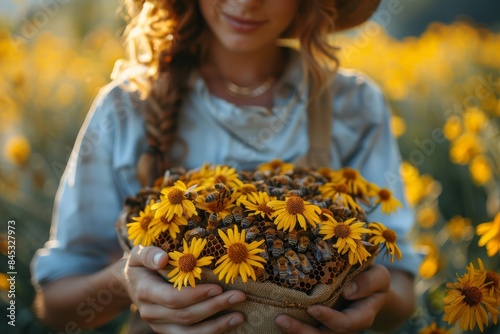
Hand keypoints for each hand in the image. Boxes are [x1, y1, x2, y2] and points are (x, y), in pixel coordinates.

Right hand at [120, 245, 245, 333]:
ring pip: (189, 333)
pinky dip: (210, 333)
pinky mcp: (167, 331)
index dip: (196, 295)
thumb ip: (149, 254)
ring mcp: (159, 325)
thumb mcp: (139, 253)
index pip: (173, 299)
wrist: (130, 283)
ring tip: (239, 317)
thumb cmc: (141, 263)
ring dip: (216, 327)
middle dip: (214, 307)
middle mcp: (151, 313)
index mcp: (146, 292)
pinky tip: (228, 326)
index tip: (218, 287)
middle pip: (186, 317)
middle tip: (238, 296)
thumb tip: (163, 258)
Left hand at [275, 265, 390, 333]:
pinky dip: (293, 326)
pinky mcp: (319, 321)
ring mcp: (330, 325)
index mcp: (361, 316)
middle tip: (281, 319)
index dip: (329, 319)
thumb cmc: (373, 278)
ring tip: (277, 320)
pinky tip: (275, 316)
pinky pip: (306, 327)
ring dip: (294, 331)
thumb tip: (348, 291)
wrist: (370, 286)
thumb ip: (369, 282)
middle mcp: (345, 325)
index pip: (345, 324)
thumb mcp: (380, 276)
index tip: (313, 309)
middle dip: (302, 331)